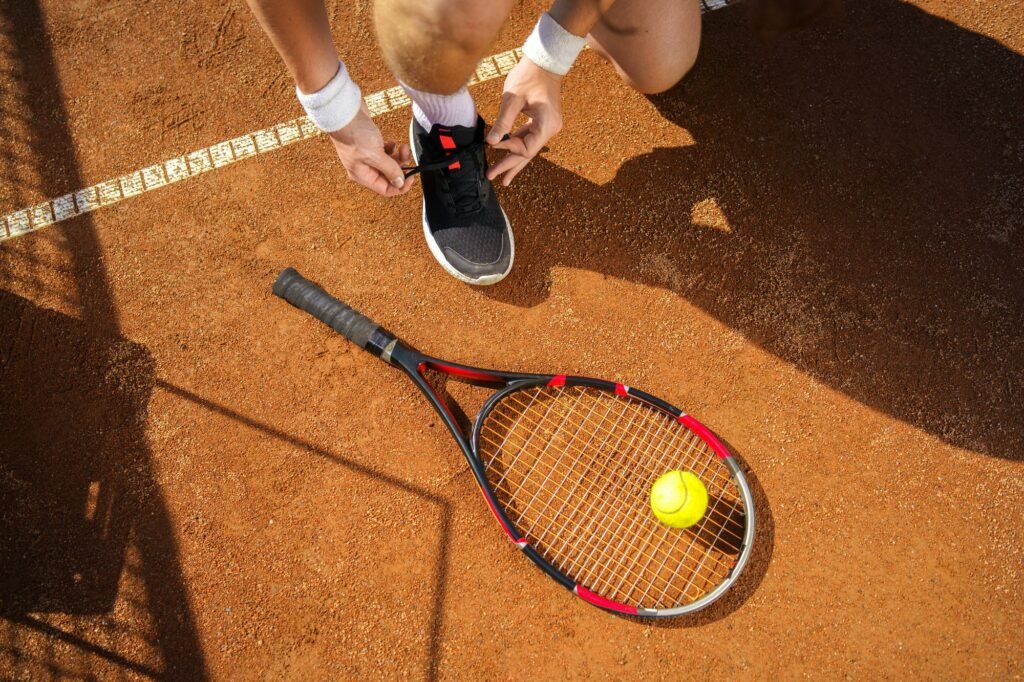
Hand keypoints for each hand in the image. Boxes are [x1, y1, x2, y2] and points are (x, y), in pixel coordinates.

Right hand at [329, 103, 414, 196]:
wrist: (344, 112)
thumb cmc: (353, 134)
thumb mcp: (375, 155)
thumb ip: (389, 170)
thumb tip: (399, 183)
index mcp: (363, 176)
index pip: (385, 189)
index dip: (400, 186)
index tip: (411, 177)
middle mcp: (364, 168)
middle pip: (388, 176)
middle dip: (400, 167)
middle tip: (407, 157)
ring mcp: (366, 156)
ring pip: (389, 163)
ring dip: (398, 156)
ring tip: (402, 147)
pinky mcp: (369, 145)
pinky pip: (385, 152)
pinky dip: (391, 148)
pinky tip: (391, 142)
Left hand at [486, 58, 563, 186]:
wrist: (546, 59)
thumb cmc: (530, 74)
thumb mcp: (513, 98)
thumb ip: (502, 122)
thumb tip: (491, 142)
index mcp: (546, 125)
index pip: (526, 149)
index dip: (509, 149)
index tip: (493, 143)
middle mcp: (550, 129)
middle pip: (527, 153)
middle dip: (510, 165)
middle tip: (493, 177)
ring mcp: (548, 125)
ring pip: (528, 147)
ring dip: (513, 158)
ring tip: (500, 175)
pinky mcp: (543, 121)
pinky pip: (529, 137)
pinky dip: (517, 144)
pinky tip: (506, 153)